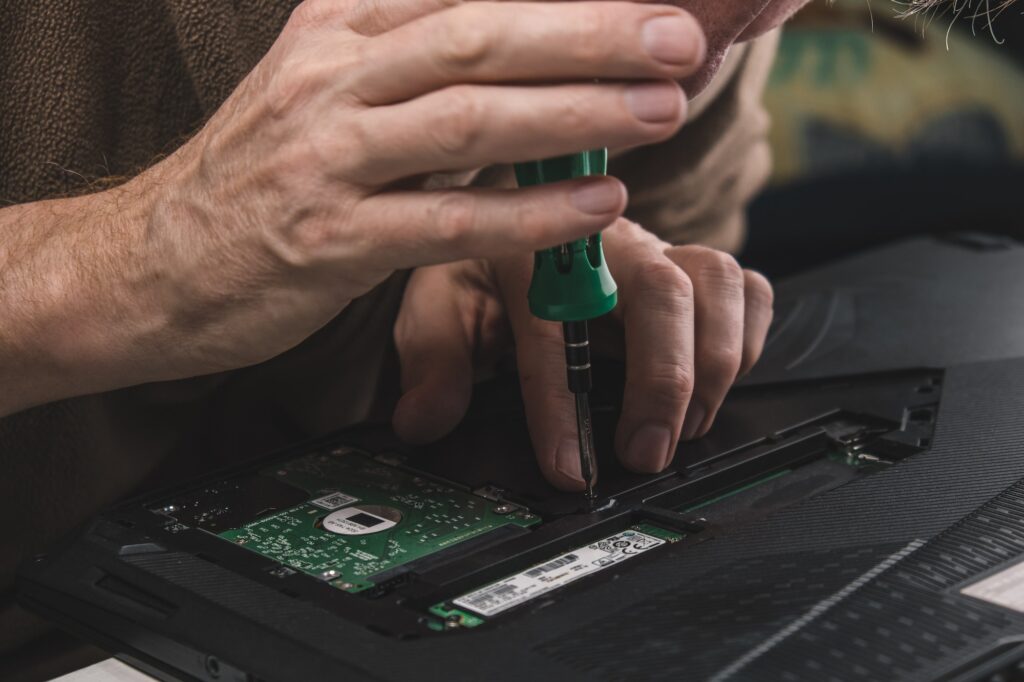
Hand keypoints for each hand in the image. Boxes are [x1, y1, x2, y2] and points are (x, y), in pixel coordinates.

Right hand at [134, 0, 706, 379]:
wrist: (147, 264)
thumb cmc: (255, 177)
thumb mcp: (321, 87)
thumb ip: (410, 59)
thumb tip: (522, 49)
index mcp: (335, 25)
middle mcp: (330, 77)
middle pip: (480, 36)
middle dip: (591, 33)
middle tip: (679, 37)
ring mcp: (326, 158)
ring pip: (470, 120)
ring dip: (576, 113)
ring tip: (661, 110)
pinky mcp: (328, 241)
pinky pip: (446, 220)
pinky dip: (528, 213)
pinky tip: (595, 204)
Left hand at [393, 220, 773, 489]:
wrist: (520, 228)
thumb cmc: (485, 272)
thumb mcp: (438, 310)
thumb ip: (433, 362)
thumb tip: (424, 420)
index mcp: (533, 248)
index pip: (553, 324)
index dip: (560, 403)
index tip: (567, 465)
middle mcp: (605, 243)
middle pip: (661, 289)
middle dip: (662, 380)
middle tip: (645, 452)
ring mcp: (657, 250)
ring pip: (716, 280)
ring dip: (711, 363)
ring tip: (685, 429)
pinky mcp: (694, 268)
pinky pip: (748, 288)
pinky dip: (747, 339)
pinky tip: (718, 385)